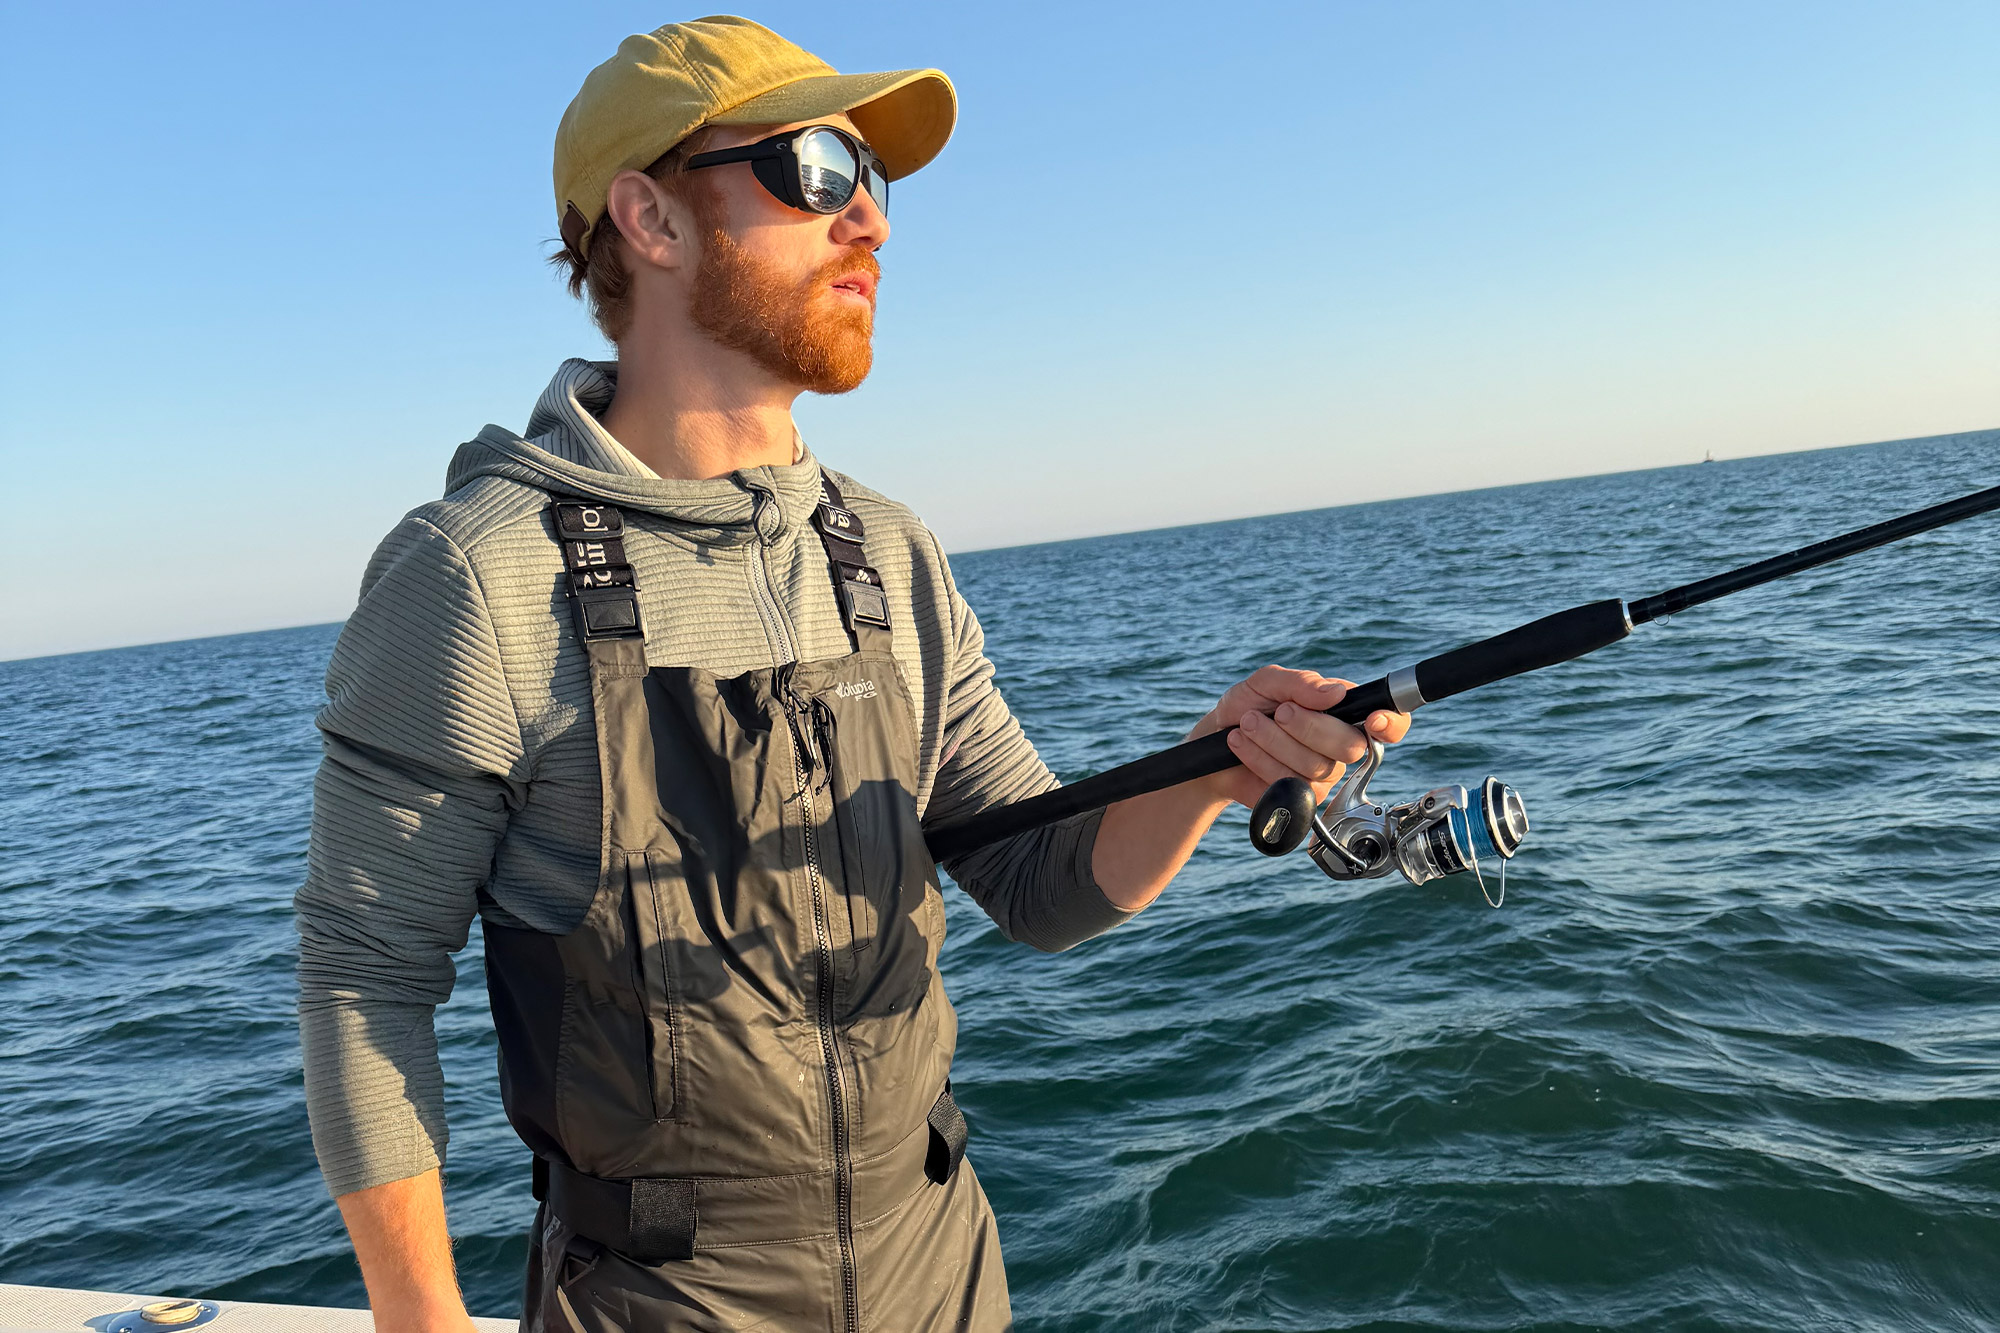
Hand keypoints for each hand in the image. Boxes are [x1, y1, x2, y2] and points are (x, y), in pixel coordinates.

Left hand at [1189, 666, 1411, 809]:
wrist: (1210, 743)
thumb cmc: (1244, 708)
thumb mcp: (1266, 683)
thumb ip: (1300, 683)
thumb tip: (1335, 693)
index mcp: (1344, 712)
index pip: (1391, 722)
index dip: (1391, 724)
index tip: (1373, 720)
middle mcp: (1340, 746)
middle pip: (1349, 746)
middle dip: (1308, 726)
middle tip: (1278, 712)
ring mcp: (1323, 775)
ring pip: (1315, 765)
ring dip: (1273, 740)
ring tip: (1247, 724)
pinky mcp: (1300, 799)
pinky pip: (1290, 784)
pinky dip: (1259, 760)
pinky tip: (1241, 746)